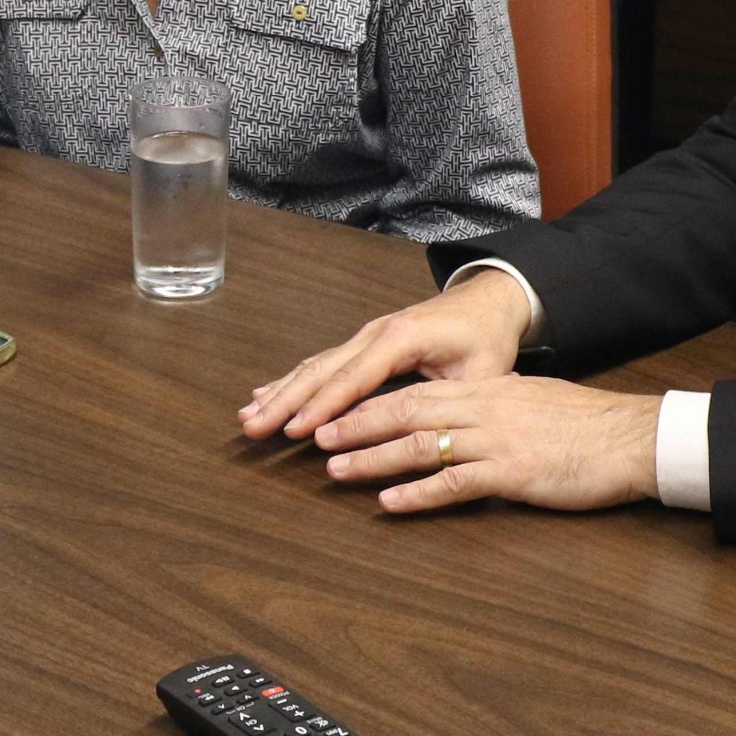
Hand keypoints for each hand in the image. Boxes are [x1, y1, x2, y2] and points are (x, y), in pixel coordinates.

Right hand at [238, 268, 537, 441]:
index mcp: (402, 338)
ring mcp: (365, 335)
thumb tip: (443, 436)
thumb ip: (459, 402)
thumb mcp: (485, 372)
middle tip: (252, 427)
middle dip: (285, 400)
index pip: (355, 378)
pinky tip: (266, 395)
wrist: (487, 300)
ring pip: (315, 365)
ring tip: (248, 416)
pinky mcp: (363, 342)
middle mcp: (375, 332)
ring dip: (280, 391)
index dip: (324, 406)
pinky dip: (292, 380)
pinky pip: (322, 362)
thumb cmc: (486, 337)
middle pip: (322, 370)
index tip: (296, 430)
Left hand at [313, 375, 663, 512]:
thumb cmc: (589, 426)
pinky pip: (456, 482)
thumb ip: (498, 406)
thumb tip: (470, 412)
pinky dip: (419, 493)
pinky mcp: (513, 472)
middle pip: (406, 410)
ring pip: (421, 443)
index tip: (339, 413)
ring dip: (374, 458)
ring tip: (336, 469)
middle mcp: (485, 408)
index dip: (373, 403)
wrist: (632, 438)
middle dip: (357, 424)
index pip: (418, 391)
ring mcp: (497, 439)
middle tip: (317, 436)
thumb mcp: (536, 402)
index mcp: (489, 390)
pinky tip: (390, 503)